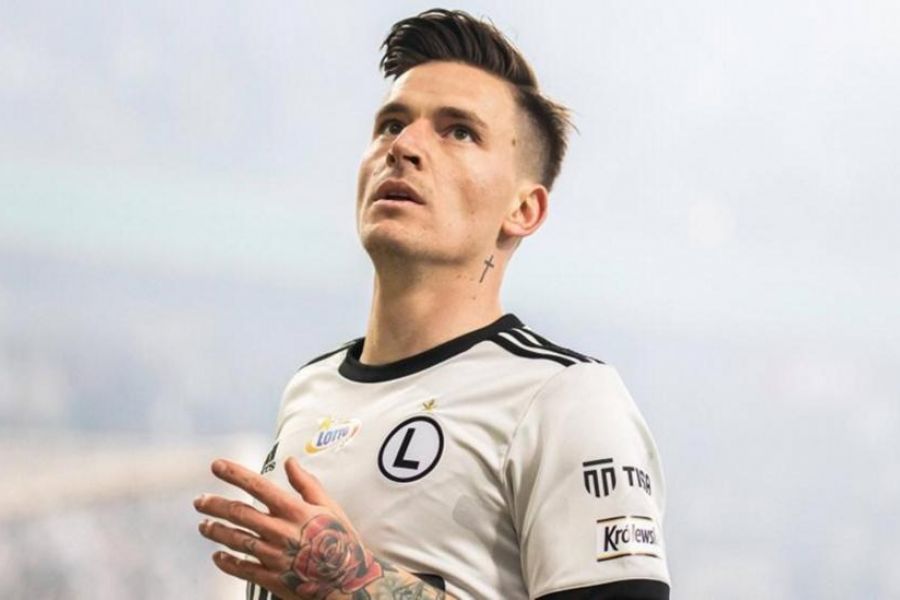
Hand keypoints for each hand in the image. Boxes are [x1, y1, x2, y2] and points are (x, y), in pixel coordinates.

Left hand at [194, 457, 384, 598]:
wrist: (349, 582)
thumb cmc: (340, 540)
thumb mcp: (329, 506)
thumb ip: (307, 483)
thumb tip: (290, 462)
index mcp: (294, 510)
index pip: (258, 486)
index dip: (234, 474)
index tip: (216, 465)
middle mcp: (280, 531)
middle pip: (239, 513)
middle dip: (215, 505)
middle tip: (200, 500)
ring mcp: (274, 556)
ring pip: (236, 540)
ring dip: (216, 531)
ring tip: (203, 526)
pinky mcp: (272, 578)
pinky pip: (243, 569)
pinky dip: (227, 562)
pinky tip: (218, 556)